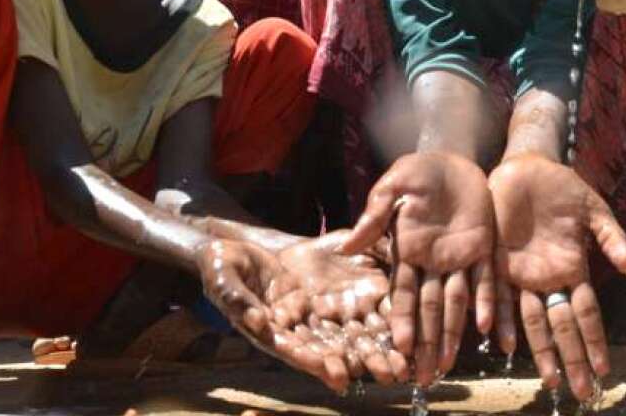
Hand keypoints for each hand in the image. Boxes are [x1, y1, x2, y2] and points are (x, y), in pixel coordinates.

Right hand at [196, 238, 401, 392]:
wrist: (243, 249)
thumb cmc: (224, 267)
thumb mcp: (225, 279)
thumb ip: (238, 301)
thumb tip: (257, 322)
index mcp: (268, 330)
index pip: (295, 350)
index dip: (316, 363)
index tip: (338, 375)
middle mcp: (297, 329)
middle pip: (330, 351)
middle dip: (358, 363)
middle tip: (385, 376)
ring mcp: (315, 315)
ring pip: (349, 336)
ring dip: (374, 352)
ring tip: (400, 366)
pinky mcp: (330, 297)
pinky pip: (355, 310)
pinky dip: (375, 322)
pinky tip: (397, 334)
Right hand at [339, 152, 495, 385]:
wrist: (454, 156)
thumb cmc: (418, 171)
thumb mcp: (393, 187)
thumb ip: (376, 216)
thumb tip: (350, 246)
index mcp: (408, 250)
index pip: (404, 293)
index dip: (403, 321)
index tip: (401, 348)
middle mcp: (433, 262)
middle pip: (430, 308)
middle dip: (427, 341)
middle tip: (426, 375)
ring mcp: (460, 258)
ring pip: (458, 303)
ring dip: (455, 333)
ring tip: (451, 364)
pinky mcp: (484, 248)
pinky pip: (489, 280)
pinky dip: (490, 303)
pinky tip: (490, 329)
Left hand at [489, 154, 625, 400]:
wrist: (527, 168)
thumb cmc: (563, 189)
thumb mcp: (593, 211)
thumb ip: (611, 237)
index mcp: (573, 269)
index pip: (586, 314)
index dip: (594, 341)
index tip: (603, 369)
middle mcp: (548, 279)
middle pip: (562, 326)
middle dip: (572, 358)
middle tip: (581, 391)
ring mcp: (522, 274)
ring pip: (531, 320)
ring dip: (540, 350)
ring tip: (549, 379)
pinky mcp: (497, 261)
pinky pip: (498, 294)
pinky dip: (501, 317)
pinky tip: (502, 342)